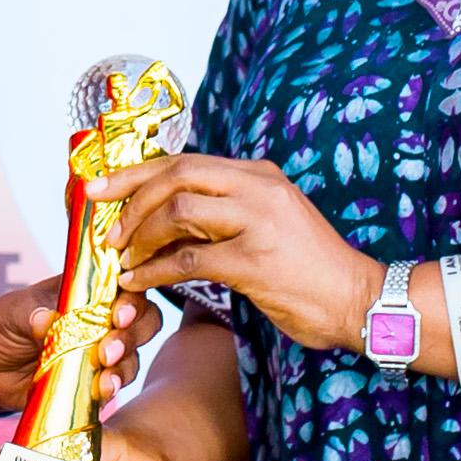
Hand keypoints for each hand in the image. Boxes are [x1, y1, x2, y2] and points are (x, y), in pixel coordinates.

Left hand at [0, 277, 160, 417]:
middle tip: (108, 349)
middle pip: (142, 322)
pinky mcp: (89, 382)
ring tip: (104, 376)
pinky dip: (110, 389)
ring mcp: (97, 353)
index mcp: (86, 293)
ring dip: (123, 366)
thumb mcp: (11, 313)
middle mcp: (100, 321)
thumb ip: (31, 314)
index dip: (130, 299)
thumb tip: (46, 319)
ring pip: (132, 357)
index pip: (125, 287)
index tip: (118, 314)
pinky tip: (101, 392)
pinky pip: (112, 385)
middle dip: (132, 335)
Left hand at [89, 152, 378, 353]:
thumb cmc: (308, 269)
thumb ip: (226, 212)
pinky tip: (140, 282)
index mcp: (259, 174)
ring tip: (124, 258)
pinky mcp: (255, 262)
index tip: (101, 186)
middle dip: (129, 195)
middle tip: (103, 224)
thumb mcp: (269, 223)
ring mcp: (258, 222)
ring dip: (140, 235)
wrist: (359, 299)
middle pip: (176, 175)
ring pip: (178, 210)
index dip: (136, 171)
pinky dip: (155, 270)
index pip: (186, 161)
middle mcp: (258, 188)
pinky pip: (189, 260)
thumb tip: (163, 219)